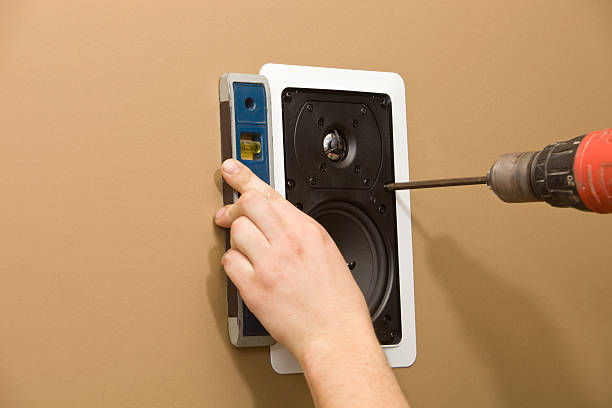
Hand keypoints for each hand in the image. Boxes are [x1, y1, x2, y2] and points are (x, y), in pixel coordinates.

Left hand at [215, 159, 373, 359]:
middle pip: (248, 206)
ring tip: (248, 251)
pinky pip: (229, 262)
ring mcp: (269, 265)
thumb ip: (300, 231)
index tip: (231, 168)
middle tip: (230, 215)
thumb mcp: (328, 252)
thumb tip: (275, 219)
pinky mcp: (254, 288)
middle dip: (237, 208)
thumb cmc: (337, 302)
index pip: (270, 194)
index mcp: (308, 231)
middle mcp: (288, 244)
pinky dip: (233, 263)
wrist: (336, 336)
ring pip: (236, 232)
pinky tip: (245, 269)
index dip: (245, 177)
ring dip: (237, 239)